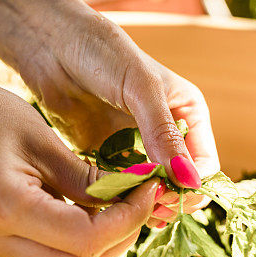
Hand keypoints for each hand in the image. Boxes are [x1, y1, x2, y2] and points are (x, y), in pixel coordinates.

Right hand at [0, 73, 160, 256]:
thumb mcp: (43, 138)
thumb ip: (90, 179)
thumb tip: (135, 198)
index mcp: (2, 207)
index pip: (87, 239)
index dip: (128, 218)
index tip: (149, 188)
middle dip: (120, 237)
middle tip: (140, 199)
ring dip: (100, 243)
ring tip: (117, 203)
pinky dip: (73, 240)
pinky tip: (84, 209)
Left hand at [11, 10, 220, 224]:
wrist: (52, 44)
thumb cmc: (102, 52)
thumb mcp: (141, 88)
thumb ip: (163, 134)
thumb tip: (189, 181)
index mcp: (187, 113)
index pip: (203, 163)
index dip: (191, 186)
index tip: (169, 197)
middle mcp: (166, 132)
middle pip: (179, 183)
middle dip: (169, 200)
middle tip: (150, 212)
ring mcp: (136, 145)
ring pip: (150, 190)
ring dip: (143, 205)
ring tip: (130, 212)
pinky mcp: (106, 154)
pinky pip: (120, 186)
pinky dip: (118, 199)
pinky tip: (110, 205)